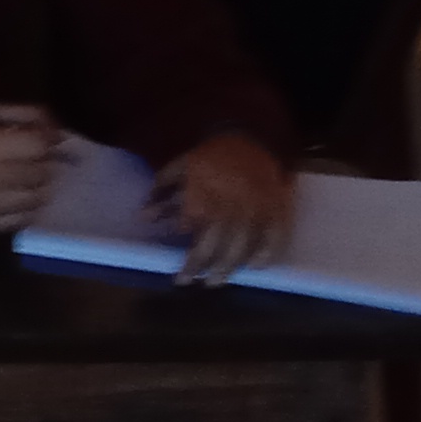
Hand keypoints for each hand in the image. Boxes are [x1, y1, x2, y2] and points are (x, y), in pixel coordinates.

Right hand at [0, 110, 63, 234]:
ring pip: (36, 198)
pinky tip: (18, 192)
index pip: (36, 146)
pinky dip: (28, 204)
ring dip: (40, 184)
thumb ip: (18, 116)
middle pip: (40, 173)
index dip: (49, 138)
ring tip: (29, 174)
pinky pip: (23, 218)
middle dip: (46, 161)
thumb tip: (57, 129)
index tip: (49, 135)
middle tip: (39, 155)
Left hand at [155, 133, 294, 284]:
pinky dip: (266, 254)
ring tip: (217, 281)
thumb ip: (161, 194)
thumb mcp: (179, 169)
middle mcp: (229, 206)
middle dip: (204, 268)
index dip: (186, 259)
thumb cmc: (209, 157)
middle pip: (217, 246)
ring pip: (243, 247)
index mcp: (203, 195)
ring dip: (230, 268)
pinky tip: (256, 267)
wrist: (249, 138)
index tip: (179, 275)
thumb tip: (143, 218)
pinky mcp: (277, 208)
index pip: (192, 235)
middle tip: (195, 282)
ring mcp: (256, 208)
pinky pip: (275, 237)